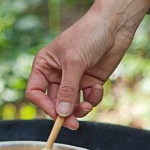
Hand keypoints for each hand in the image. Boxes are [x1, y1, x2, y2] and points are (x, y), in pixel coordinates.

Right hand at [26, 0, 149, 128]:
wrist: (114, 25)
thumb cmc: (88, 35)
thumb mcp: (74, 62)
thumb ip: (68, 89)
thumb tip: (62, 114)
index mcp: (44, 66)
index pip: (35, 92)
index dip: (44, 106)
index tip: (57, 116)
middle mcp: (56, 74)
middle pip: (55, 103)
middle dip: (65, 113)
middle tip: (74, 124)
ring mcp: (74, 79)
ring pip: (71, 105)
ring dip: (80, 108)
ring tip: (89, 104)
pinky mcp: (89, 82)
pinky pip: (87, 100)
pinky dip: (93, 98)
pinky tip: (98, 88)